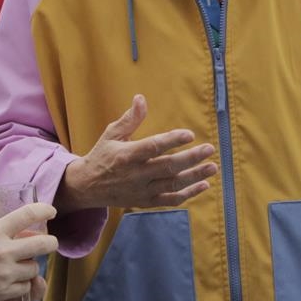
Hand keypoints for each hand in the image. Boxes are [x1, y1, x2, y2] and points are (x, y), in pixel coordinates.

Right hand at [0, 204, 56, 300]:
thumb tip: (3, 231)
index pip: (27, 215)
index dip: (43, 210)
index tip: (51, 211)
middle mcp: (2, 251)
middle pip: (43, 244)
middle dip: (51, 243)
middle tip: (50, 243)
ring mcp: (4, 273)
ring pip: (34, 269)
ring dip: (30, 267)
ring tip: (19, 266)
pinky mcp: (2, 292)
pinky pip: (24, 287)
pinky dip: (21, 285)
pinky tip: (11, 282)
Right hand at [56, 96, 216, 211]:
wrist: (88, 187)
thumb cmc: (102, 155)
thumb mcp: (111, 134)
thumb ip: (129, 118)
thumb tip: (141, 98)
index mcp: (127, 155)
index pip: (153, 147)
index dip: (172, 141)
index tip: (189, 134)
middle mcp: (136, 175)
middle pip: (168, 167)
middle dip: (191, 158)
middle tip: (209, 149)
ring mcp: (142, 190)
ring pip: (172, 185)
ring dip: (194, 176)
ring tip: (212, 167)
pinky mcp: (146, 202)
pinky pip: (170, 200)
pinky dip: (188, 194)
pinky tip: (203, 185)